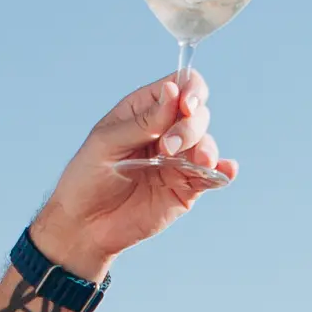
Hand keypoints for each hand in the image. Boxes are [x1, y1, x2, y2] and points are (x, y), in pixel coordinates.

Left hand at [27, 71, 235, 278]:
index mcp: (144, 111)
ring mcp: (178, 159)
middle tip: (167, 148)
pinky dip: (223, 172)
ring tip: (198, 162)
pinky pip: (212, 176)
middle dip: (189, 127)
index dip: (190, 91)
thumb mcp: (107, 143)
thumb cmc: (87, 177)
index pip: (180, 86)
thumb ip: (144, 120)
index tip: (186, 106)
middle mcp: (165, 131)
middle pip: (198, 114)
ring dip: (206, 149)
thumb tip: (173, 91)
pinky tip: (226, 171)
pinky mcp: (186, 187)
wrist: (85, 225)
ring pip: (207, 144)